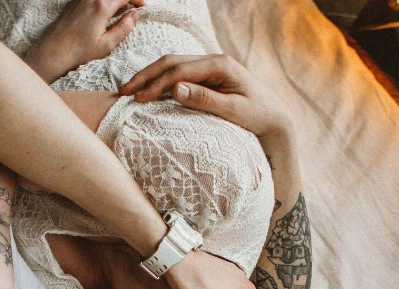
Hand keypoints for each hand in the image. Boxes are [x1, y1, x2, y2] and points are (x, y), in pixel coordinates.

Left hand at [24, 0, 143, 82]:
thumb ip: (124, 28)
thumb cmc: (78, 51)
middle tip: (133, 6)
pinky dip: (103, 0)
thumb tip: (135, 15)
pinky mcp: (74, 1)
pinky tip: (104, 10)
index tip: (142, 6)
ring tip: (120, 9)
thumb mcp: (106, 45)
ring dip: (114, 0)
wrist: (53, 51)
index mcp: (102, 6)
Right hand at [119, 54, 290, 139]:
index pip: (179, 70)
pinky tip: (147, 93)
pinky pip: (179, 74)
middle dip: (146, 76)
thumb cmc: (258, 116)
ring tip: (130, 91)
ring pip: (173, 66)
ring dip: (150, 77)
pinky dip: (160, 82)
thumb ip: (205, 99)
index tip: (137, 99)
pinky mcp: (206, 77)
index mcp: (220, 65)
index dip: (156, 83)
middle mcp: (213, 61)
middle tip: (123, 92)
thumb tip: (175, 89)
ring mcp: (209, 67)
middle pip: (172, 62)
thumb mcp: (233, 111)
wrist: (275, 118)